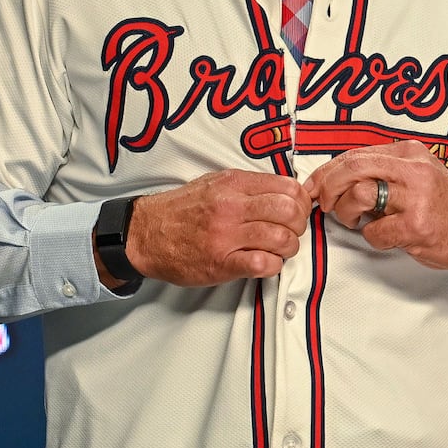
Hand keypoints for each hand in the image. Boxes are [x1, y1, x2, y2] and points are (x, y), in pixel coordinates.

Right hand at [124, 169, 312, 286]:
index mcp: (233, 184)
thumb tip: (282, 191)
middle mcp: (231, 206)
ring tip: (280, 249)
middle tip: (292, 231)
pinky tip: (266, 263)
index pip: (287, 187)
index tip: (298, 210)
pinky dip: (273, 265)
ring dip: (288, 247)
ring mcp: (226, 235)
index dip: (301, 201)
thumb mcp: (214, 182)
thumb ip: (247, 186)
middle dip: (298, 225)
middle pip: (288, 212)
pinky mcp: (221, 262)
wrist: (146, 233)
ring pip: (281, 238)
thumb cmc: (180, 209)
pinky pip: (263, 264)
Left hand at [303, 140, 447, 271]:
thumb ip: (383, 171)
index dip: (325, 172)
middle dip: (327, 187)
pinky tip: (386, 237)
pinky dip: (372, 238)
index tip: (311, 187)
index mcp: (408, 152)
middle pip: (352, 167)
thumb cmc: (445, 206)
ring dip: (347, 213)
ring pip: (358, 195)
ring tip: (357, 221)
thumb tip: (336, 178)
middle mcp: (412, 169)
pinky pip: (375, 231)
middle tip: (323, 204)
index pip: (354, 154)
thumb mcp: (417, 174)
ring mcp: (416, 197)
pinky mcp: (417, 225)